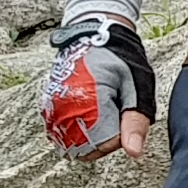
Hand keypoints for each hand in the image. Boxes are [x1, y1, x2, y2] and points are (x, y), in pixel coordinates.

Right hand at [43, 19, 159, 159]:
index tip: (123, 112)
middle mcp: (63, 107)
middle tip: (113, 110)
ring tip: (101, 108)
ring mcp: (53, 107)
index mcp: (87, 101)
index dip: (120, 134)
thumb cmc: (122, 59)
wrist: (96, 34)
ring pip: (73, 144)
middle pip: (85, 149)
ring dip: (90, 134)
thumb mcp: (138, 89)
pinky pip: (62, 133)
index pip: (103, 144)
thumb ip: (136, 122)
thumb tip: (134, 152)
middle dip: (103, 137)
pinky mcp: (49, 106)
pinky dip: (77, 128)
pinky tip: (89, 110)